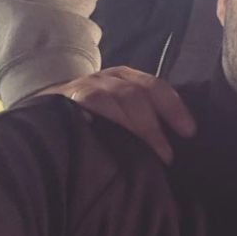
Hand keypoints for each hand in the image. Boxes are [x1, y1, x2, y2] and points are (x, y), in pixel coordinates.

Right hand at [36, 66, 195, 163]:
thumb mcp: (122, 110)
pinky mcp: (62, 101)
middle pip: (134, 94)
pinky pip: (81, 108)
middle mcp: (107, 79)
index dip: (174, 108)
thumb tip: (176, 146)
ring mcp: (83, 88)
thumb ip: (144, 119)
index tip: (189, 132)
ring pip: (109, 101)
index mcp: (126, 79)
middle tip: (166, 156)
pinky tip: (104, 141)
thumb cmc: (96, 118)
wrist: (47, 111)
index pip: (155, 87)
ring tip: (144, 157)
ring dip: (130, 127)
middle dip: (152, 126)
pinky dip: (94, 122)